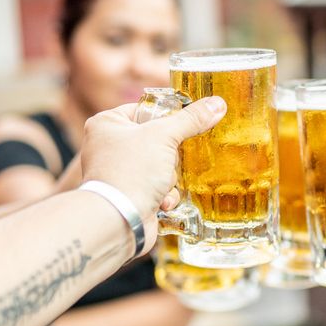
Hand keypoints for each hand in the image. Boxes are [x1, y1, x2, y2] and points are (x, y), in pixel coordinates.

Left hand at [82, 96, 226, 246]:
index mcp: (107, 123)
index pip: (145, 110)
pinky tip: (160, 201)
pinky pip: (158, 188)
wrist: (120, 220)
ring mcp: (120, 173)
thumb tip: (217, 104)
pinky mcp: (131, 195)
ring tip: (159, 184)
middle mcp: (109, 146)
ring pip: (162, 166)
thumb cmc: (131, 172)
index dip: (167, 118)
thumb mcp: (164, 136)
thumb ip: (191, 119)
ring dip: (169, 178)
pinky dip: (164, 195)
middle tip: (167, 161)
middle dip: (170, 156)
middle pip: (158, 140)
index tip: (184, 124)